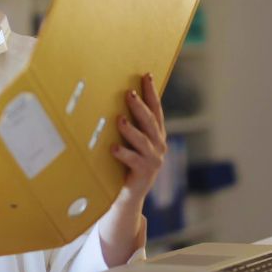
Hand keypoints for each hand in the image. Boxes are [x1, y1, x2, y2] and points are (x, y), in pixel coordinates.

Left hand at [112, 72, 166, 208]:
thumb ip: (129, 125)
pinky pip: (133, 161)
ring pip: (143, 140)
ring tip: (119, 120)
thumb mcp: (131, 142)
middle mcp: (158, 145)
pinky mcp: (144, 173)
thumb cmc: (127, 164)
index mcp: (156, 135)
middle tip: (129, 93)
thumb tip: (113, 101)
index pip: (156, 110)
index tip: (146, 76)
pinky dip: (124, 153)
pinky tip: (113, 148)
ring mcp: (153, 160)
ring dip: (130, 129)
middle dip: (140, 106)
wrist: (129, 195)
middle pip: (150, 122)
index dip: (152, 93)